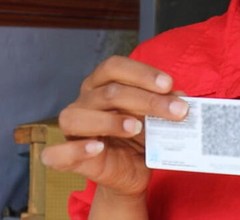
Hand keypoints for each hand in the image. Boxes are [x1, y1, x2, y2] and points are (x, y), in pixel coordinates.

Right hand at [40, 56, 188, 197]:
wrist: (132, 172)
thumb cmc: (141, 138)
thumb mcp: (157, 119)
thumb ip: (166, 106)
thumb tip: (181, 98)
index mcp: (103, 84)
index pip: (115, 67)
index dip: (141, 73)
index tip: (168, 84)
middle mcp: (85, 101)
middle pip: (110, 92)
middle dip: (147, 101)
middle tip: (177, 111)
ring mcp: (73, 128)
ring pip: (81, 116)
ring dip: (112, 121)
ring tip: (137, 128)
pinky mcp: (68, 157)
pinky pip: (58, 152)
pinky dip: (76, 149)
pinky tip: (98, 147)